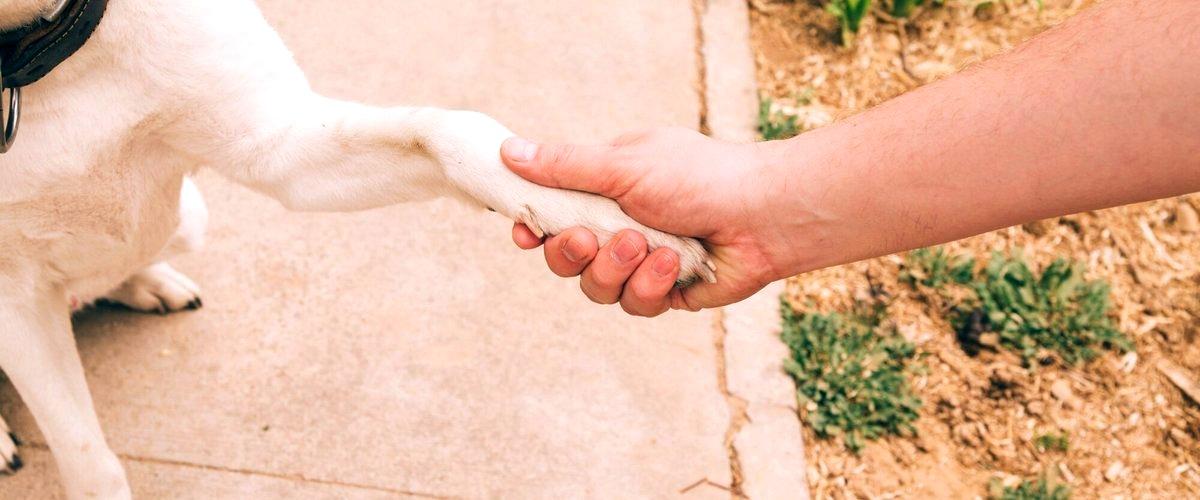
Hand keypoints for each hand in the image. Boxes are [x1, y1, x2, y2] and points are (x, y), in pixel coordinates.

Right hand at [501, 127, 785, 315]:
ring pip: (596, 288)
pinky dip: (651, 285)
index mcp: (606, 190)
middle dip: (572, 254)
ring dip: (616, 268)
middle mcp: (620, 227)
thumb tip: (508, 151)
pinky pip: (635, 304)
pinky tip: (673, 263)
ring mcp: (642, 262)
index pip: (552, 214)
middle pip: (565, 260)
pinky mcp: (666, 293)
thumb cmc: (699, 177)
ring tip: (646, 245)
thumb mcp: (623, 164)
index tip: (525, 232)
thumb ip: (564, 166)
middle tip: (589, 239)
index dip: (533, 228)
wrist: (763, 213)